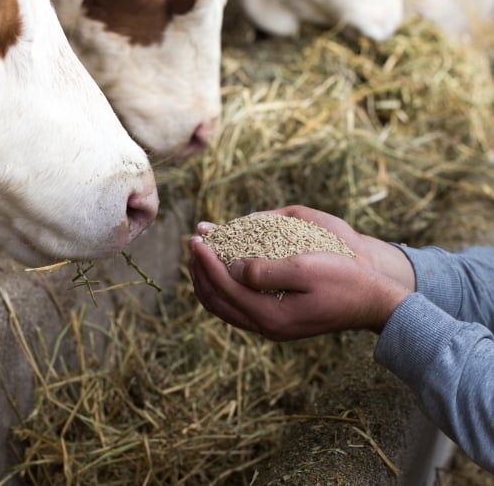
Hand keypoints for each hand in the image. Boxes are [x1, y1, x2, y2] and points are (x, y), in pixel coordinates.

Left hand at [189, 206, 414, 339]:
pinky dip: (223, 288)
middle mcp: (265, 327)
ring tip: (202, 256)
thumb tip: (232, 268)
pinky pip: (238, 307)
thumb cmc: (343, 279)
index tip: (198, 238)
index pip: (224, 286)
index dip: (206, 260)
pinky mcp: (277, 321)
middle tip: (194, 245)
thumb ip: (264, 270)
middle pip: (216, 301)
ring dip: (208, 281)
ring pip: (224, 307)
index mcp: (269, 315)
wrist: (371, 302)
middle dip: (200, 272)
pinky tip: (225, 270)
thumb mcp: (305, 268)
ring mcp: (271, 327)